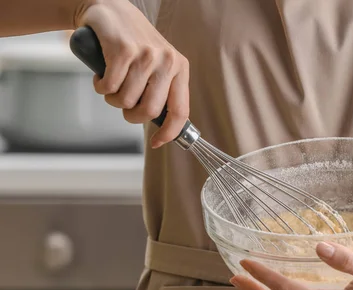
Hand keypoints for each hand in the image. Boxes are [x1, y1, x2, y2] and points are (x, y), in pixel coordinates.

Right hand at [74, 0, 189, 147]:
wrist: (109, 9)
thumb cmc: (133, 43)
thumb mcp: (158, 64)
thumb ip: (162, 90)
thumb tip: (164, 126)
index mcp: (180, 68)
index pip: (180, 111)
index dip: (169, 132)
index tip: (157, 142)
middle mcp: (167, 61)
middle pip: (149, 111)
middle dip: (131, 116)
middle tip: (123, 106)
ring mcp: (146, 55)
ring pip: (126, 100)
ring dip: (112, 99)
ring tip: (111, 84)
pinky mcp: (123, 50)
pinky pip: (109, 87)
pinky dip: (101, 87)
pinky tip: (101, 76)